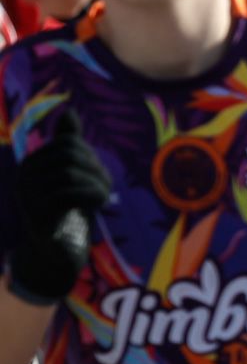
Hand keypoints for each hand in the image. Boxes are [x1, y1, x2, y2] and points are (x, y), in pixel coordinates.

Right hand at [8, 112, 111, 304]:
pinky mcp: (38, 214)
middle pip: (72, 156)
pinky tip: (99, 204)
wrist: (57, 252)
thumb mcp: (71, 174)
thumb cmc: (67, 210)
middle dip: (96, 169)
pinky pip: (69, 193)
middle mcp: (24, 176)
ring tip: (101, 197)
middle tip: (104, 187)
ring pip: (72, 173)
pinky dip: (92, 195)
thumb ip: (69, 146)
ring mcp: (28, 195)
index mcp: (32, 163)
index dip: (92, 156)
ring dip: (97, 184)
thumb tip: (69, 111)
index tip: (97, 174)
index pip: (70, 143)